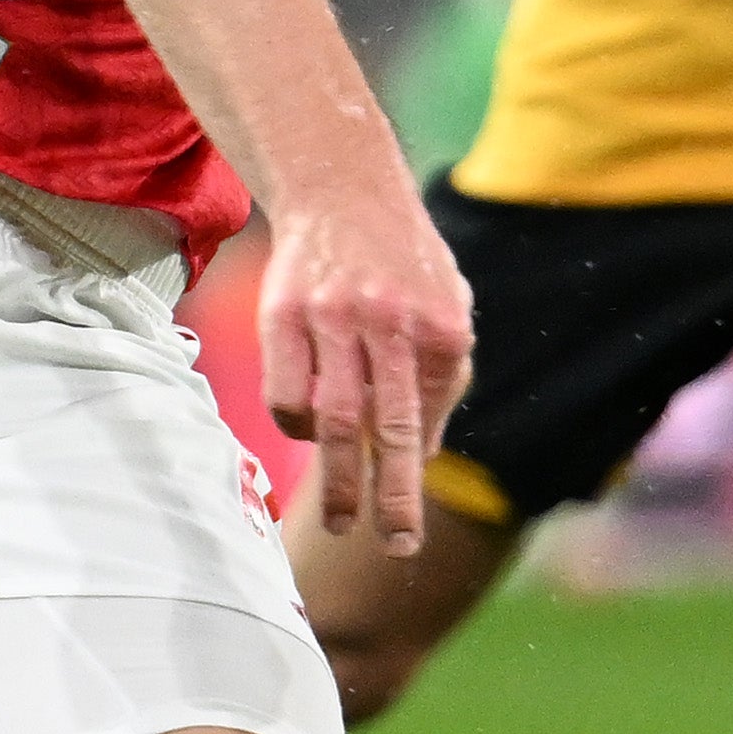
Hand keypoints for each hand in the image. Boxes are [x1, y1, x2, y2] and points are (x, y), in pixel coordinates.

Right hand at [255, 162, 473, 558]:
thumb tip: (427, 454)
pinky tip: (307, 434)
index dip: (411, 479)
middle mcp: (391, 324)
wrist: (343, 184)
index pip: (427, 422)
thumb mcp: (449, 305)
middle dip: (389, 500)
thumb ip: (446, 374)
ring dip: (339, 482)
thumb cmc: (402, 260)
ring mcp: (335, 319)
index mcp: (442, 328)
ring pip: (334, 420)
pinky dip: (296, 427)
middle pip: (388, 431)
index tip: (403, 533)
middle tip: (390, 549)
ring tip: (341, 523)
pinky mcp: (284, 314)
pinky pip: (286, 394)